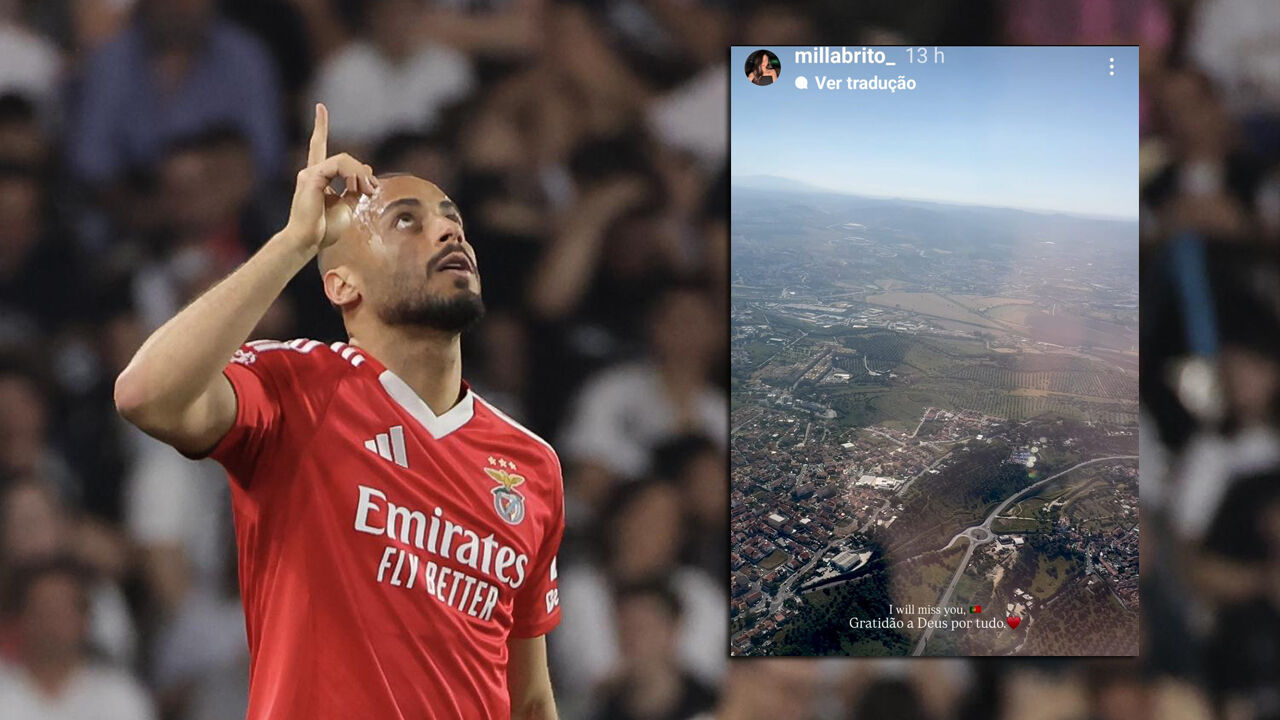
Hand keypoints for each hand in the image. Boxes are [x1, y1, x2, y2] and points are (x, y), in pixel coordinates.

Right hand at [285, 103, 377, 250]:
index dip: (320, 126)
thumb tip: (366, 169)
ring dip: (360, 175)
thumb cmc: (325, 229)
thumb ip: (355, 187)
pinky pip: (338, 166)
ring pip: (343, 160)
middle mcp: (310, 172)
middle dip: (362, 173)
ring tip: (367, 191)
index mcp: (317, 177)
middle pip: (343, 158)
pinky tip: (356, 189)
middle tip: (372, 190)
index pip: (318, 146)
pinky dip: (352, 175)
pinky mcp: (312, 178)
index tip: (320, 107)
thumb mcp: (347, 205)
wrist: (307, 242)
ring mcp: (309, 174)